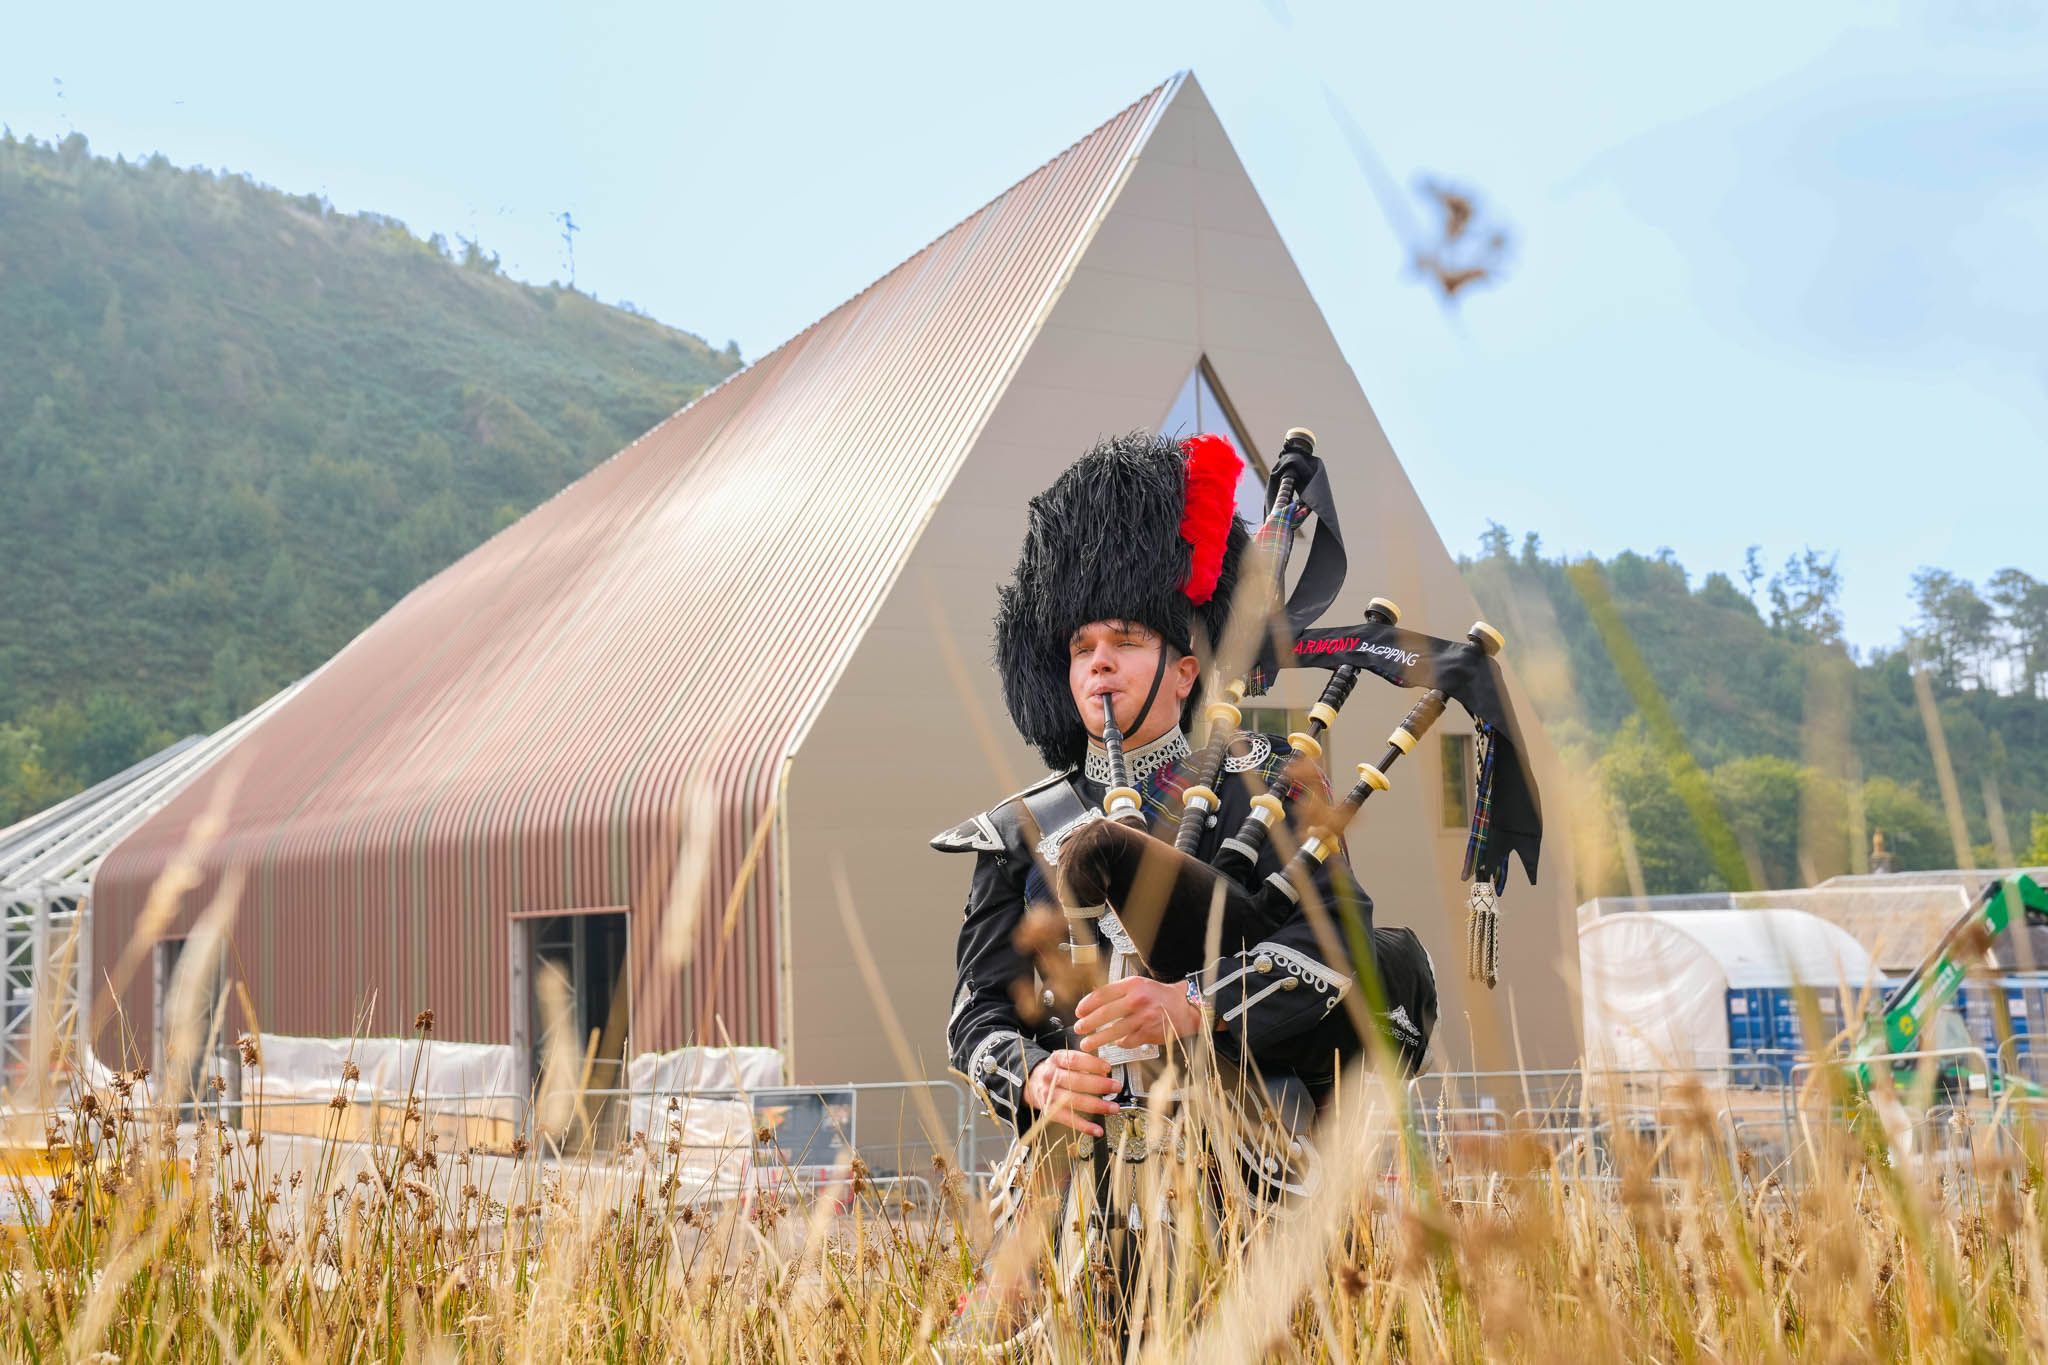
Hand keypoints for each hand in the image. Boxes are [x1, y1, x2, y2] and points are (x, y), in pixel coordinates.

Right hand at [1023, 1049, 1119, 1136]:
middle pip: (1076, 1081)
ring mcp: (1049, 1095)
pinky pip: (1069, 1120)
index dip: (1092, 1064)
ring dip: (1096, 1105)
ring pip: (1074, 1101)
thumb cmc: (1057, 1070)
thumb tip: (1105, 1073)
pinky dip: (1084, 1126)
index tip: (1108, 1068)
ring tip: (1113, 1107)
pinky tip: (1097, 1129)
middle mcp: (1051, 1077)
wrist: (1033, 1082)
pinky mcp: (1049, 1111)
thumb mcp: (1066, 1059)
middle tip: (1116, 1087)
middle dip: (1099, 1085)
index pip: (1074, 1060)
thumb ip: (1084, 1063)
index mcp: (1056, 1059)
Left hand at [1075, 977, 1200, 1055]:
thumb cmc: (1164, 997)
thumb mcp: (1141, 985)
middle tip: (1079, 1028)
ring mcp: (1143, 1018)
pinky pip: (1127, 1041)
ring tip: (1087, 1043)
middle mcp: (1137, 1000)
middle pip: (1105, 1013)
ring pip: (1113, 1031)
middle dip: (1088, 1023)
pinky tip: (1115, 1043)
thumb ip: (1120, 991)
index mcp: (1133, 985)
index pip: (1103, 993)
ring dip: (1097, 1039)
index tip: (1079, 1011)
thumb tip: (1095, 999)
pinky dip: (1119, 1043)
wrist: (1187, 1010)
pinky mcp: (1148, 1033)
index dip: (1087, 1004)